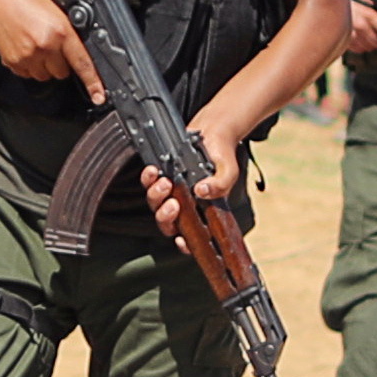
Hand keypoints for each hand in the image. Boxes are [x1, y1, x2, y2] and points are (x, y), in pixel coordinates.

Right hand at [0, 0, 100, 95]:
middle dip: (60, 63)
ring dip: (44, 66)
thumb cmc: (24, 1)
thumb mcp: (55, 11)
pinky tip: (24, 49)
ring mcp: (29, 57)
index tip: (98, 96)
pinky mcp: (14, 63)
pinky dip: (28, 66)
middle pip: (62, 73)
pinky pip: (28, 74)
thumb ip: (68, 32)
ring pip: (45, 76)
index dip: (93, 82)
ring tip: (35, 46)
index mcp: (61, 31)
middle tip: (51, 47)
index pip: (82, 63)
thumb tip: (79, 50)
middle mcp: (46, 46)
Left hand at [140, 97, 252, 230]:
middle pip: (167, 222)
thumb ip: (220, 184)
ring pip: (155, 204)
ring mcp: (171, 192)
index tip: (181, 240)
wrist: (212, 133)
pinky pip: (149, 182)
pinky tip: (153, 171)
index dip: (185, 244)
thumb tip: (202, 191)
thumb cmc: (222, 157)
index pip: (192, 235)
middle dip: (165, 216)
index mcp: (202, 210)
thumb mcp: (227, 171)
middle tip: (173, 204)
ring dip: (156, 196)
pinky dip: (148, 178)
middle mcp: (184, 205)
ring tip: (166, 182)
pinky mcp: (161, 176)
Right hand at [339, 0, 376, 57]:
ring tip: (362, 32)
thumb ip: (374, 10)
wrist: (325, 2)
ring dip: (368, 43)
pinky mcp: (343, 42)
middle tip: (374, 31)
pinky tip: (353, 35)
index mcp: (369, 15)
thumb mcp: (362, 0)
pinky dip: (358, 45)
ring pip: (368, 47)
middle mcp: (361, 27)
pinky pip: (356, 49)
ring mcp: (351, 36)